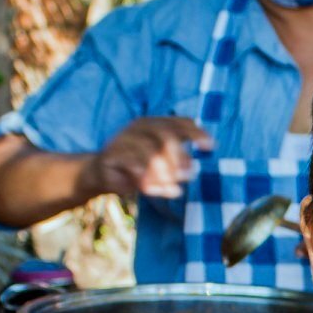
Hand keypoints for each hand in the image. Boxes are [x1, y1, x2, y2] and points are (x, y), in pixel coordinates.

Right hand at [84, 117, 213, 199]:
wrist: (102, 173)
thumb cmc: (138, 167)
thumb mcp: (161, 165)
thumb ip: (178, 166)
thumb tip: (192, 172)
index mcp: (155, 124)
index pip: (180, 123)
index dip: (196, 133)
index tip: (210, 147)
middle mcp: (139, 127)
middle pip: (166, 135)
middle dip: (180, 157)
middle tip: (188, 174)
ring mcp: (124, 138)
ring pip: (150, 152)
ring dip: (164, 173)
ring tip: (171, 187)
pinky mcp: (112, 154)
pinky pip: (134, 165)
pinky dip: (147, 179)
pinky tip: (152, 190)